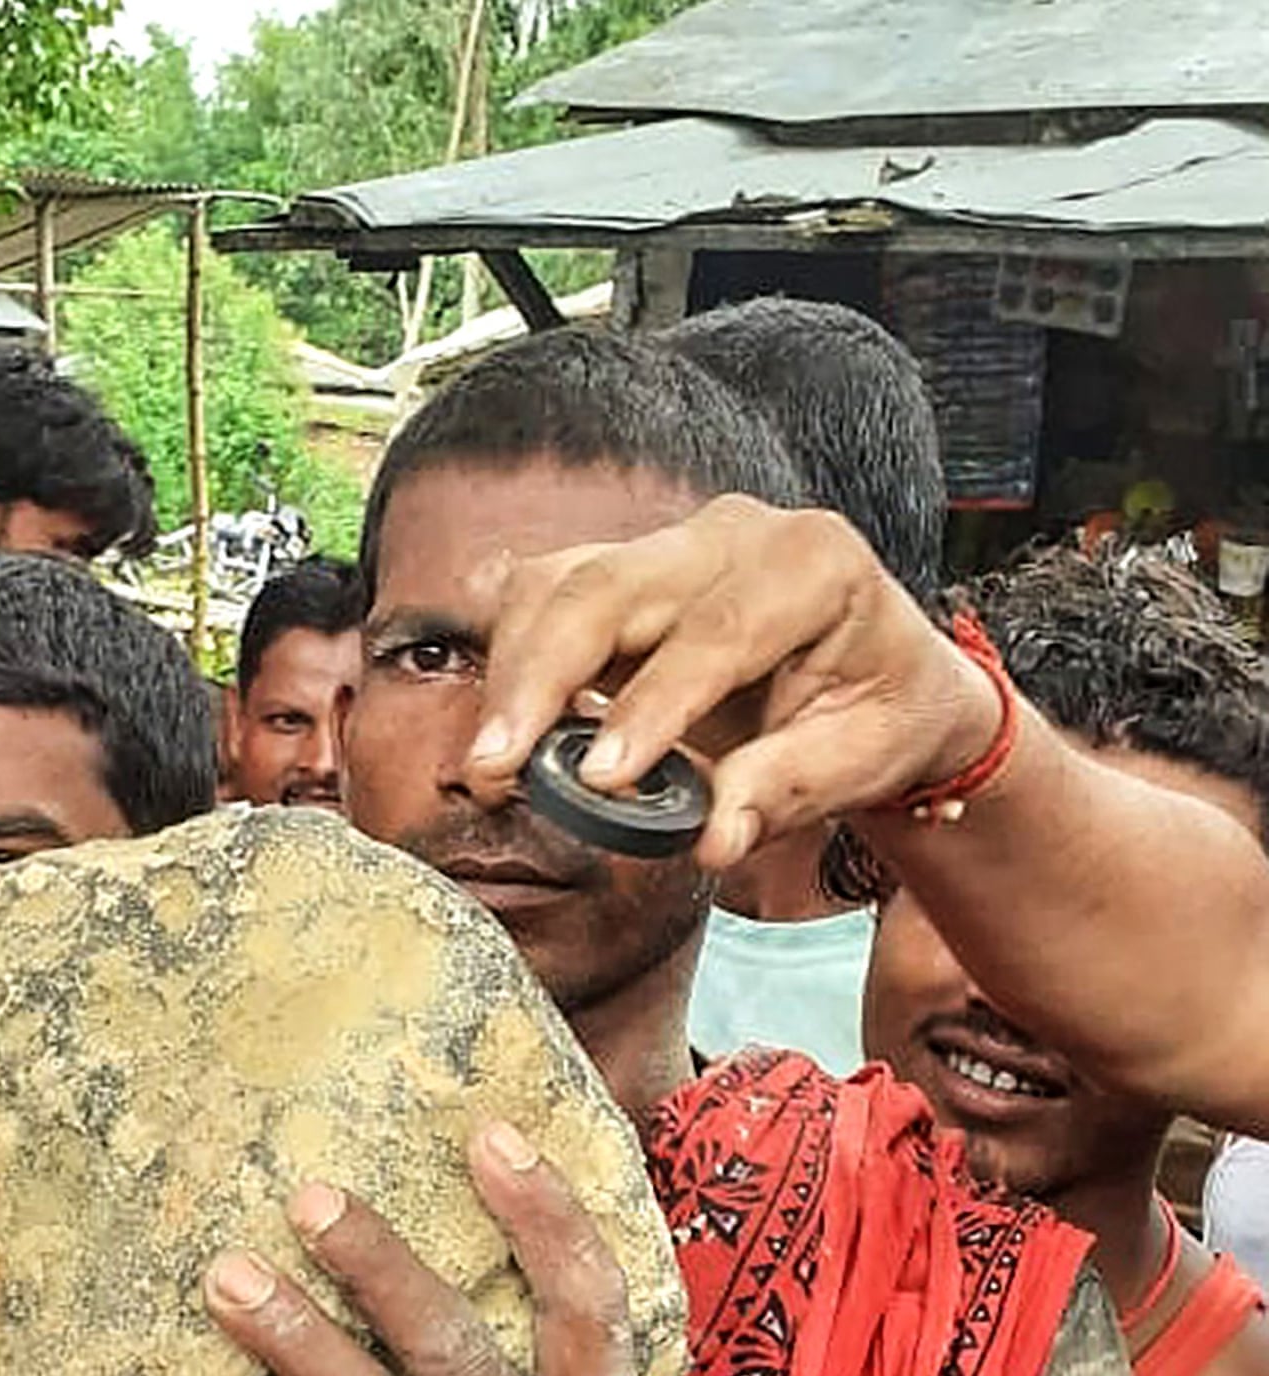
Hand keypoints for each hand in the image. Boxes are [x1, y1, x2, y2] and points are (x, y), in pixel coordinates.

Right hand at [464, 498, 1003, 871]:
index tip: (599, 780)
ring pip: (560, 584)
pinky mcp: (625, 576)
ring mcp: (671, 548)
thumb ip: (788, 792)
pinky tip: (497, 719)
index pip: (716, 631)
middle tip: (498, 769)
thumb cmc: (879, 713)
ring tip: (493, 763)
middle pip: (609, 588)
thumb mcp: (866, 760)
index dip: (650, 706)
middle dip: (541, 678)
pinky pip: (545, 595)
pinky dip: (511, 653)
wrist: (881, 676)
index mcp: (814, 565)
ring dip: (511, 672)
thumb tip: (712, 839)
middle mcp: (734, 536)